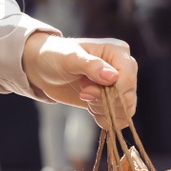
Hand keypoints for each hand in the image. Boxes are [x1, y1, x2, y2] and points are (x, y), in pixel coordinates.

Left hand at [21, 31, 137, 123]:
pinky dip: (105, 118)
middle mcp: (123, 69)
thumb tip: (113, 77)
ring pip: (126, 109)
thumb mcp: (69, 57)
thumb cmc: (55, 55)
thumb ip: (90, 65)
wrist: (43, 68)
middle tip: (83, 93)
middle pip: (128, 96)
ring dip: (103, 109)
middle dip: (103, 100)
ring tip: (85, 97)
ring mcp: (119, 86)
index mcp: (118, 52)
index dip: (111, 90)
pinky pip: (120, 118)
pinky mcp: (112, 100)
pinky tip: (91, 110)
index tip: (86, 90)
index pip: (128, 78)